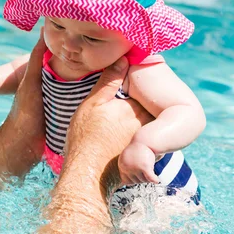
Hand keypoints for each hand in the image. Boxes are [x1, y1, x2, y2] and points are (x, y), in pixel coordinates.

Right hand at [64, 57, 154, 188]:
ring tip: (115, 120)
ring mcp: (146, 141)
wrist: (87, 174)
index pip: (141, 88)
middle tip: (117, 104)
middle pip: (145, 105)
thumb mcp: (92, 104)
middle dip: (136, 101)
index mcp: (136, 108)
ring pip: (144, 121)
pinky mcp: (143, 155)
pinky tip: (118, 136)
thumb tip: (123, 58)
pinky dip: (134, 134)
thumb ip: (109, 81)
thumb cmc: (86, 138)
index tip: (122, 82)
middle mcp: (147, 124)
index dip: (131, 84)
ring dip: (135, 118)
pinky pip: (143, 137)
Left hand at [118, 141, 159, 184]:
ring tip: (150, 169)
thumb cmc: (137, 150)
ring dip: (148, 177)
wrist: (145, 140)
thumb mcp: (127, 158)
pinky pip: (150, 178)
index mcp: (121, 165)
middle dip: (142, 178)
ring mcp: (135, 167)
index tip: (138, 177)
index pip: (126, 181)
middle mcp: (127, 167)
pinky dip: (154, 180)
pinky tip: (157, 180)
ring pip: (143, 180)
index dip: (133, 180)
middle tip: (146, 171)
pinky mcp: (145, 166)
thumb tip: (124, 183)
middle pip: (136, 181)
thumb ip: (125, 169)